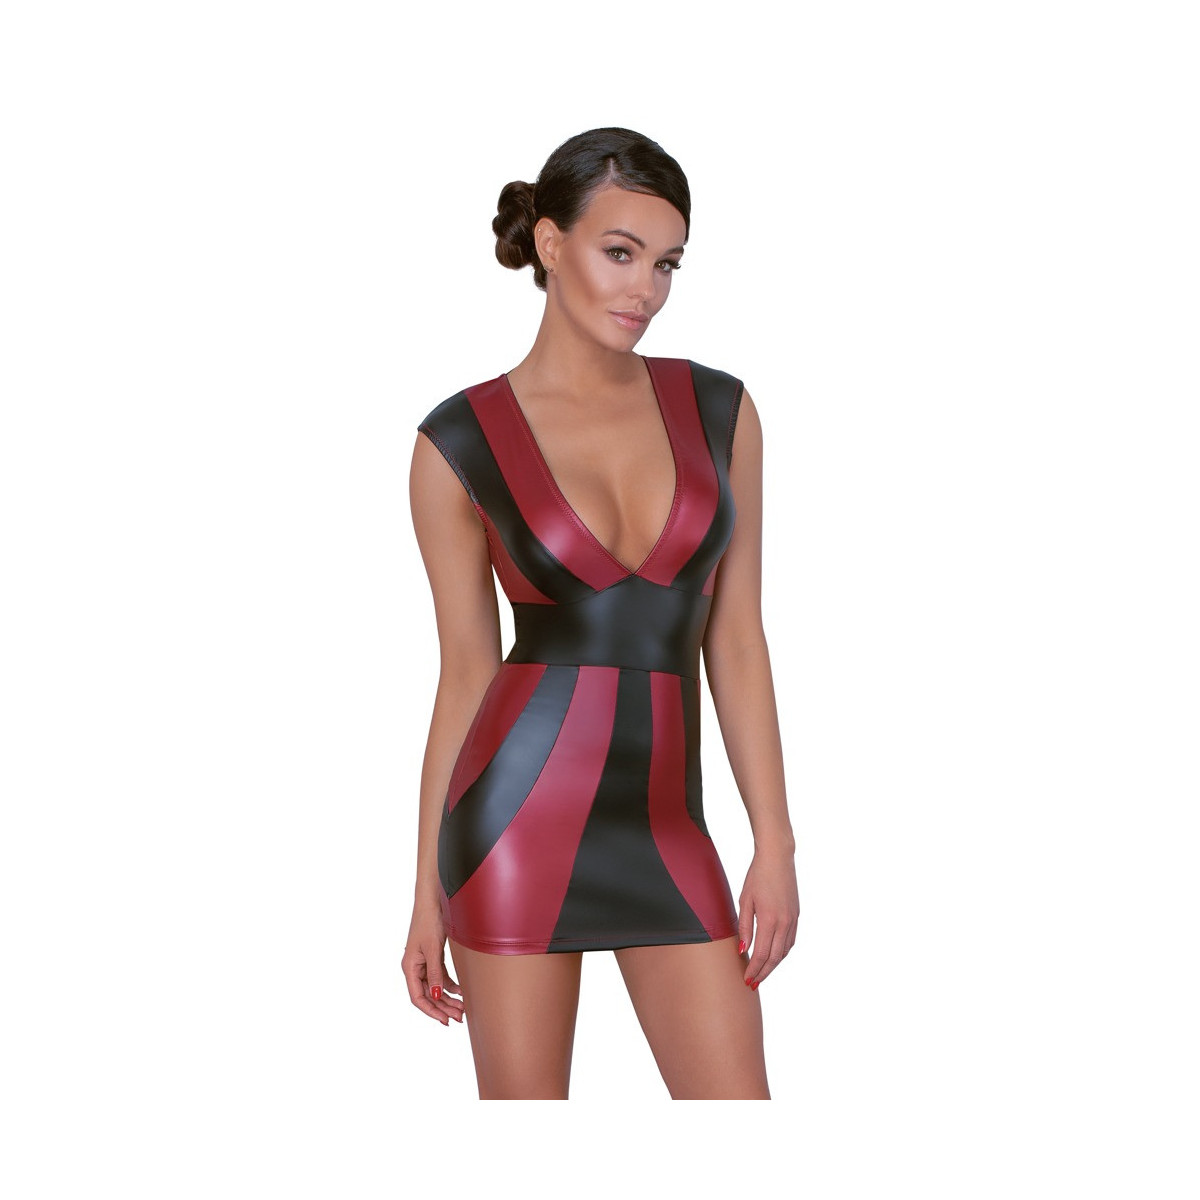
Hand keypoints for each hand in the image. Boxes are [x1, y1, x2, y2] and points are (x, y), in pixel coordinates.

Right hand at [402, 902, 464, 1024]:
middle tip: (459, 1017)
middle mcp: (414, 968)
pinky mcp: (432, 956)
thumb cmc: (428, 921)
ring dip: (448, 998)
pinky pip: (440, 976)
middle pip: (427, 995)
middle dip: (443, 1007)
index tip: (445, 1020)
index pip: (418, 998)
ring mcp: (423, 962)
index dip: (431, 1011)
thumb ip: (435, 973)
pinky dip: (450, 985)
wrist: (432, 901)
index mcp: (409, 967)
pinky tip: (461, 992)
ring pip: (435, 987)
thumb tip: (436, 995)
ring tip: (462, 1008)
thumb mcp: (433, 948)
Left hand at [737, 848, 799, 989]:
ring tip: (762, 973)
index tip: (746, 980)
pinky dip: (782, 953)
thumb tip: (742, 950)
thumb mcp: (745, 900)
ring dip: (774, 965)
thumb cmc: (757, 876)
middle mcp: (784, 922)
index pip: (762, 954)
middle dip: (764, 973)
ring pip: (785, 951)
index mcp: (769, 919)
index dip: (754, 969)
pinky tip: (774, 956)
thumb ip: (744, 927)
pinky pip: (791, 941)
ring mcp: (793, 919)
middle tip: (753, 984)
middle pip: (775, 957)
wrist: (778, 858)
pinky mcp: (796, 915)